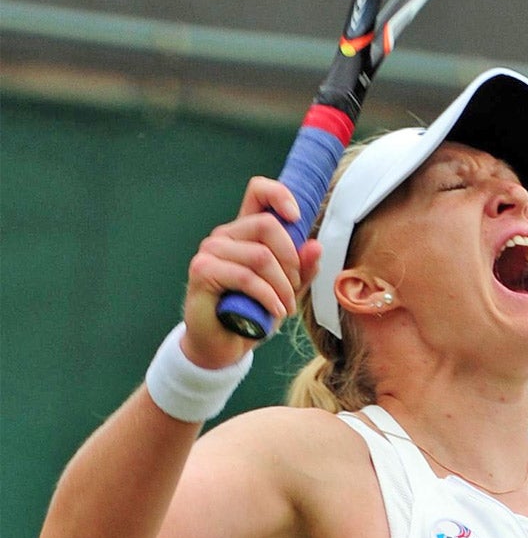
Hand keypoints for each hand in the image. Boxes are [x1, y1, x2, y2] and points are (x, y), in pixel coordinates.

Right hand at [182, 177, 321, 367]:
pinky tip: (275, 312)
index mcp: (246, 231)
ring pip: (261, 256)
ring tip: (285, 307)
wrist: (225, 345)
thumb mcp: (287, 291)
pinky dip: (269, 298)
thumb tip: (315, 246)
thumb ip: (302, 270)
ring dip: (282, 287)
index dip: (280, 195)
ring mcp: (211, 251)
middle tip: (293, 288)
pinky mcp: (202, 271)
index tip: (297, 217)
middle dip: (291, 260)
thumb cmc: (254, 314)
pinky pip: (246, 277)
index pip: (258, 191)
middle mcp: (225, 235)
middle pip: (268, 225)